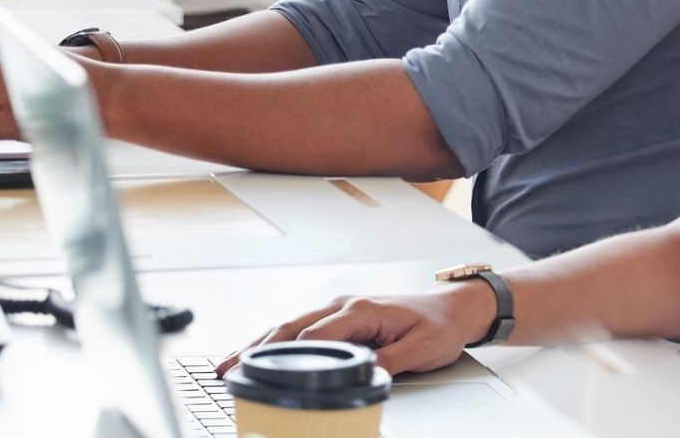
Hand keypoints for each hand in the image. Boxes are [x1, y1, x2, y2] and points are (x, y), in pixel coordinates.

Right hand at [214, 283, 495, 378]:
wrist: (453, 309)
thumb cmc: (438, 326)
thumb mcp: (421, 350)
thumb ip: (389, 362)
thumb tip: (361, 374)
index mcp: (361, 310)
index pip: (315, 335)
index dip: (288, 355)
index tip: (263, 372)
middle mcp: (344, 305)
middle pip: (291, 327)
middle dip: (256, 347)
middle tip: (226, 368)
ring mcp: (340, 308)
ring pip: (290, 325)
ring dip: (259, 343)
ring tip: (229, 363)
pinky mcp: (341, 316)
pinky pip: (301, 328)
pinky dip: (276, 340)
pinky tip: (260, 353)